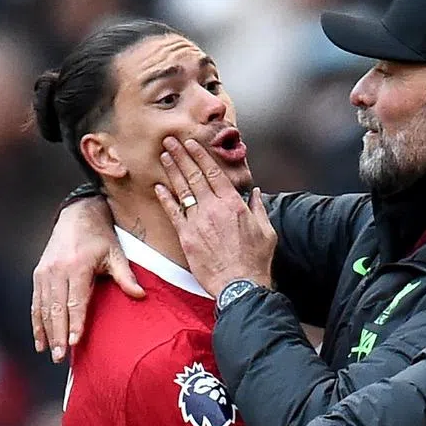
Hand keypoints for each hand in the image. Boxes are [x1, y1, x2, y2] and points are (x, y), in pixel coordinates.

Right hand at [32, 196, 144, 361]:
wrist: (77, 215)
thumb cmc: (101, 237)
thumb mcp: (116, 253)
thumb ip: (126, 276)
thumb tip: (141, 295)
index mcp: (77, 266)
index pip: (75, 300)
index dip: (75, 322)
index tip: (75, 342)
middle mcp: (57, 270)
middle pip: (56, 308)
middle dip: (58, 334)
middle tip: (61, 357)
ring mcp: (44, 272)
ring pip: (43, 308)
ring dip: (46, 332)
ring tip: (51, 353)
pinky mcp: (38, 274)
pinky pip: (36, 302)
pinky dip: (36, 322)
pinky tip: (40, 340)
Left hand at [155, 137, 276, 296]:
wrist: (240, 284)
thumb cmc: (255, 260)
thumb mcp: (266, 231)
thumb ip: (258, 209)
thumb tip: (255, 194)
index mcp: (233, 204)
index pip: (213, 173)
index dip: (201, 156)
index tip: (192, 143)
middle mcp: (214, 208)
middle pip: (194, 176)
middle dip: (181, 156)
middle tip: (170, 141)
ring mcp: (198, 222)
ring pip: (182, 190)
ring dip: (172, 170)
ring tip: (164, 155)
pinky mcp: (187, 237)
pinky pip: (173, 213)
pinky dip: (165, 199)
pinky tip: (158, 187)